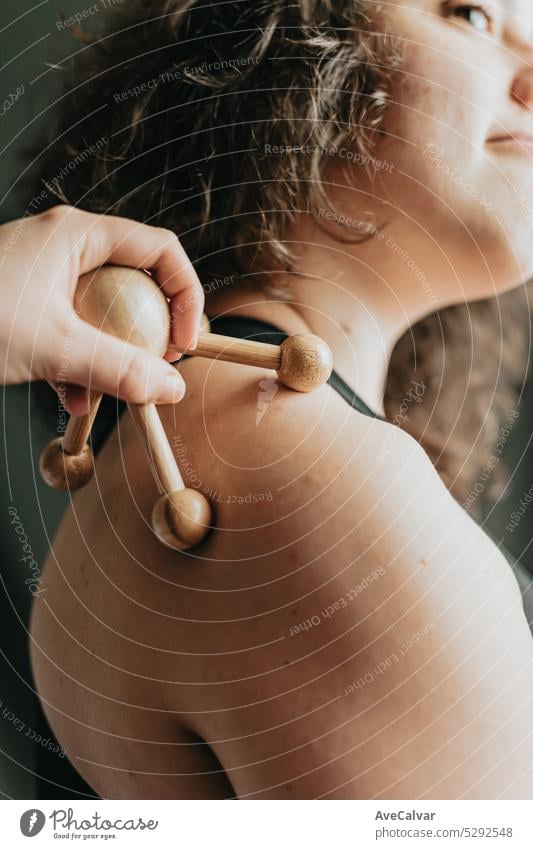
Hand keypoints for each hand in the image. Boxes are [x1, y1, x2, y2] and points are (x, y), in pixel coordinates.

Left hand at [0, 205, 203, 414]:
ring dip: (111, 356)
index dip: (185, 295)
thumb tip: (171, 387)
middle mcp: (65, 247)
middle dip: (147, 332)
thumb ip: (119, 369)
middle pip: (135, 283)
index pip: (160, 250)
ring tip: (103, 391)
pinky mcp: (28, 302)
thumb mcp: (54, 348)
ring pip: (103, 312)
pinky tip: (71, 395)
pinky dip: (79, 362)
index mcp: (78, 236)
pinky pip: (73, 327)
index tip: (183, 342)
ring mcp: (45, 274)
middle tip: (154, 367)